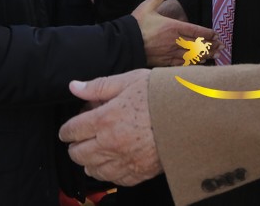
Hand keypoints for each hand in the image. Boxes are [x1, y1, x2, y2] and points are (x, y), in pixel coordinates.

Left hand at [60, 70, 161, 184]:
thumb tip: (74, 87)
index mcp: (105, 119)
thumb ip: (99, 86)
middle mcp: (110, 144)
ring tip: (96, 150)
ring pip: (92, 170)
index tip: (69, 129)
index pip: (72, 131)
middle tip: (82, 138)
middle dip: (75, 145)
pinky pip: (113, 179)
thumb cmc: (162, 94)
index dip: (66, 130)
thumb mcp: (130, 81)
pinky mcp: (139, 173)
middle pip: (77, 154)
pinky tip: (113, 162)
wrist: (192, 114)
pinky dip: (108, 172)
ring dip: (89, 160)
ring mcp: (124, 161)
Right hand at [133, 0, 214, 66]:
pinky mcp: (164, 62)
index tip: (217, 34)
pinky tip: (199, 65)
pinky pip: (182, 64)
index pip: (196, 30)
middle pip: (197, 44)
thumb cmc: (136, 25)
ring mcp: (170, 52)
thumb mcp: (148, 6)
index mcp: (172, 27)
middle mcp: (174, 41)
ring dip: (205, 55)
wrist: (123, 44)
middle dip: (211, 45)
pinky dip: (192, 64)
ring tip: (215, 56)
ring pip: (192, 55)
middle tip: (222, 47)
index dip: (208, 33)